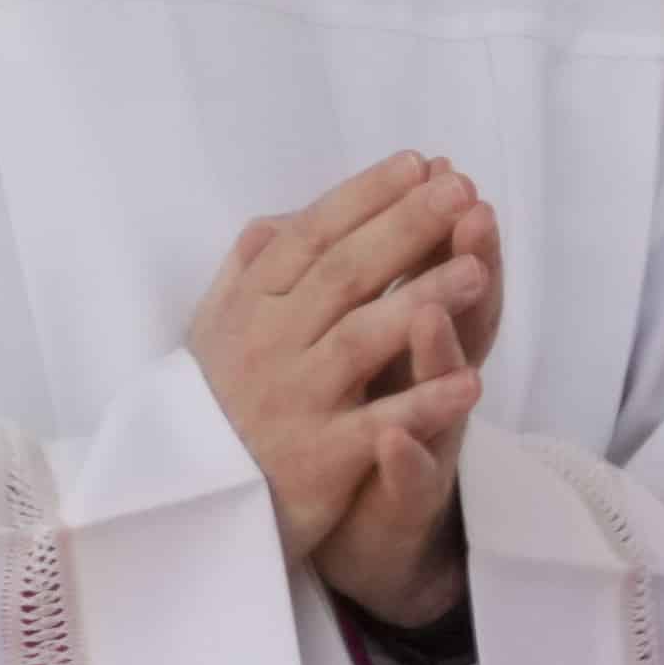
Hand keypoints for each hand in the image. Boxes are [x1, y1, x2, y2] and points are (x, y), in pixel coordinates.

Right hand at [192, 154, 495, 628]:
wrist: (187, 501)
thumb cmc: (220, 402)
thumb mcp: (220, 329)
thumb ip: (253, 272)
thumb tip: (284, 217)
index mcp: (251, 306)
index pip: (313, 238)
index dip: (365, 197)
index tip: (419, 163)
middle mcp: (268, 344)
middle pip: (342, 275)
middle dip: (404, 230)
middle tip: (461, 193)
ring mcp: (294, 400)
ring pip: (360, 341)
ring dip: (419, 304)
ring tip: (477, 274)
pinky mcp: (317, 459)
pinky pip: (377, 428)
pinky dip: (422, 406)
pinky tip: (474, 386)